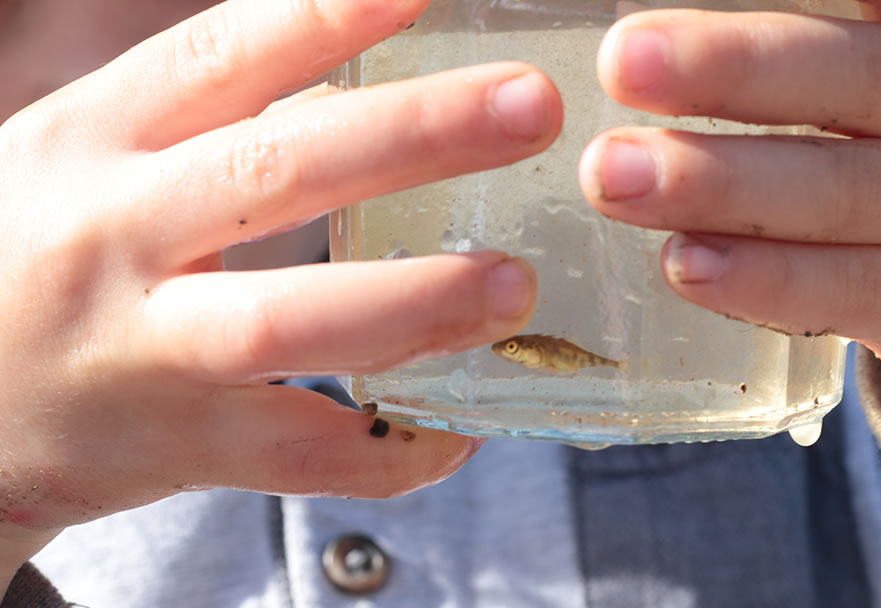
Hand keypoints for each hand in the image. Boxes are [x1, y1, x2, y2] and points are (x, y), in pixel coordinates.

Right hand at [0, 0, 559, 582]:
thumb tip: (355, 59)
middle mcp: (117, 232)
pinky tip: (460, 428)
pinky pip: (300, 457)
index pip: (224, 52)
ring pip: (286, 323)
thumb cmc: (39, 254)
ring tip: (513, 284)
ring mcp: (144, 348)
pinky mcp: (174, 448)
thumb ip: (206, 112)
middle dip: (414, 133)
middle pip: (277, 170)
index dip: (332, 13)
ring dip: (414, 302)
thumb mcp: (90, 155)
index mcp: (99, 137)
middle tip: (529, 106)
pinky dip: (390, 451)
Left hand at [580, 0, 880, 523]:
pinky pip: (851, 288)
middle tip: (622, 63)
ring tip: (615, 177)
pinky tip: (683, 263)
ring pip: (848, 192)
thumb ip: (798, 48)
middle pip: (857, 78)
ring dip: (720, 184)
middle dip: (733, 68)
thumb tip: (651, 41)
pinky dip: (763, 278)